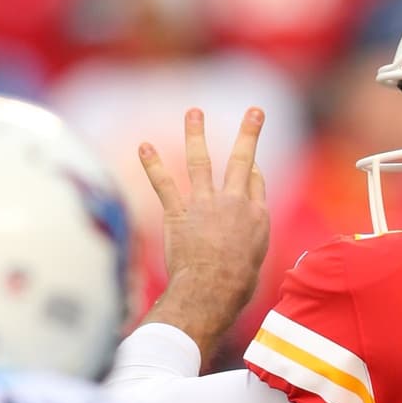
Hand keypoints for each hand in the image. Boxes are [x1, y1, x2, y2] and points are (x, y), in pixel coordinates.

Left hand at [138, 107, 269, 358]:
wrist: (213, 291)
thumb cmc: (236, 286)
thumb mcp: (255, 259)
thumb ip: (250, 239)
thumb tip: (241, 237)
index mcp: (257, 216)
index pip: (256, 182)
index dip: (254, 169)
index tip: (251, 162)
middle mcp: (234, 203)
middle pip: (242, 160)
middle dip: (249, 133)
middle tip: (255, 111)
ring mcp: (205, 206)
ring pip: (201, 162)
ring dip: (196, 134)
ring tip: (194, 112)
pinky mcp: (178, 214)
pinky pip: (164, 184)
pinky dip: (152, 165)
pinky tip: (144, 146)